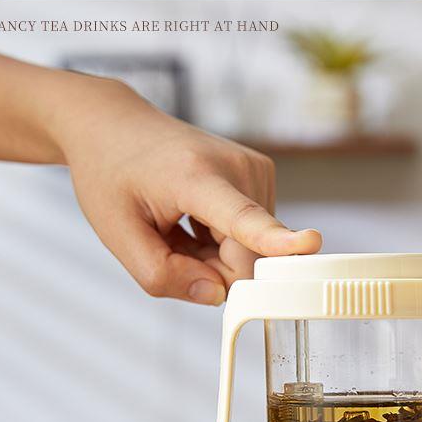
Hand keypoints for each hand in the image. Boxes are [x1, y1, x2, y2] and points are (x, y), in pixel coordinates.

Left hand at [58, 78, 321, 304]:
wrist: (113, 126)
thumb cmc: (111, 175)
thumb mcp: (117, 235)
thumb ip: (162, 275)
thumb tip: (217, 296)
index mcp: (195, 177)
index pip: (243, 216)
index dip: (276, 239)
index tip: (310, 244)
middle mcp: (236, 167)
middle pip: (247, 256)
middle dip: (210, 270)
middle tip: (168, 243)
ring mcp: (254, 168)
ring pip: (251, 251)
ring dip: (212, 255)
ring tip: (179, 224)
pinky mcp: (261, 174)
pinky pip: (252, 236)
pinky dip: (221, 241)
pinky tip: (192, 218)